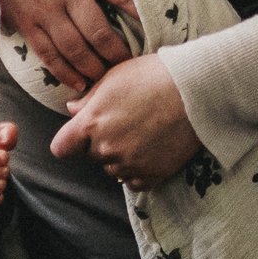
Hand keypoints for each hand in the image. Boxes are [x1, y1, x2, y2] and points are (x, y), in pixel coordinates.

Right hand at [0, 0, 138, 92]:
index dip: (138, 11)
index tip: (154, 27)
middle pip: (97, 33)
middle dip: (117, 54)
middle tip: (130, 65)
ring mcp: (43, 11)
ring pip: (73, 50)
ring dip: (93, 68)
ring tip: (107, 78)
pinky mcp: (25, 23)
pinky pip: (47, 54)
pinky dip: (64, 72)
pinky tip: (78, 83)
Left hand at [50, 54, 200, 189]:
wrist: (195, 90)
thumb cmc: (153, 75)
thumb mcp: (114, 76)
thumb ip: (88, 98)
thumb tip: (72, 109)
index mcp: (91, 123)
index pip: (61, 148)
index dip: (70, 141)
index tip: (81, 135)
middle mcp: (106, 148)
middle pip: (92, 156)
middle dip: (102, 143)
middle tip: (126, 123)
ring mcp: (130, 164)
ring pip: (113, 170)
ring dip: (121, 158)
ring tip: (143, 134)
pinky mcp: (153, 175)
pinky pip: (135, 182)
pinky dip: (139, 171)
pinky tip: (151, 150)